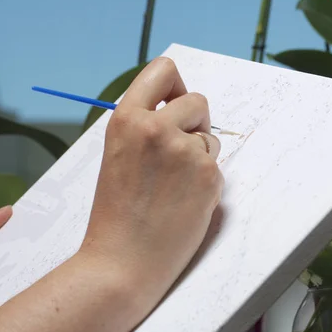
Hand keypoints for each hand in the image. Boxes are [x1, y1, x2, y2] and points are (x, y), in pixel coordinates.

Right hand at [79, 57, 223, 317]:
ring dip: (199, 153)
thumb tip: (176, 107)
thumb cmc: (116, 212)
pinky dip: (205, 179)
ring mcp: (186, 152)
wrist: (123, 261)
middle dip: (193, 122)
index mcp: (126, 119)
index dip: (174, 86)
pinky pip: (215, 163)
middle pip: (197, 100)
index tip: (173, 104)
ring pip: (209, 136)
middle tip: (176, 152)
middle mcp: (157, 128)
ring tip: (174, 184)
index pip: (164, 70)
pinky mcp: (209, 175)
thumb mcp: (117, 154)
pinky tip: (184, 200)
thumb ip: (143, 126)